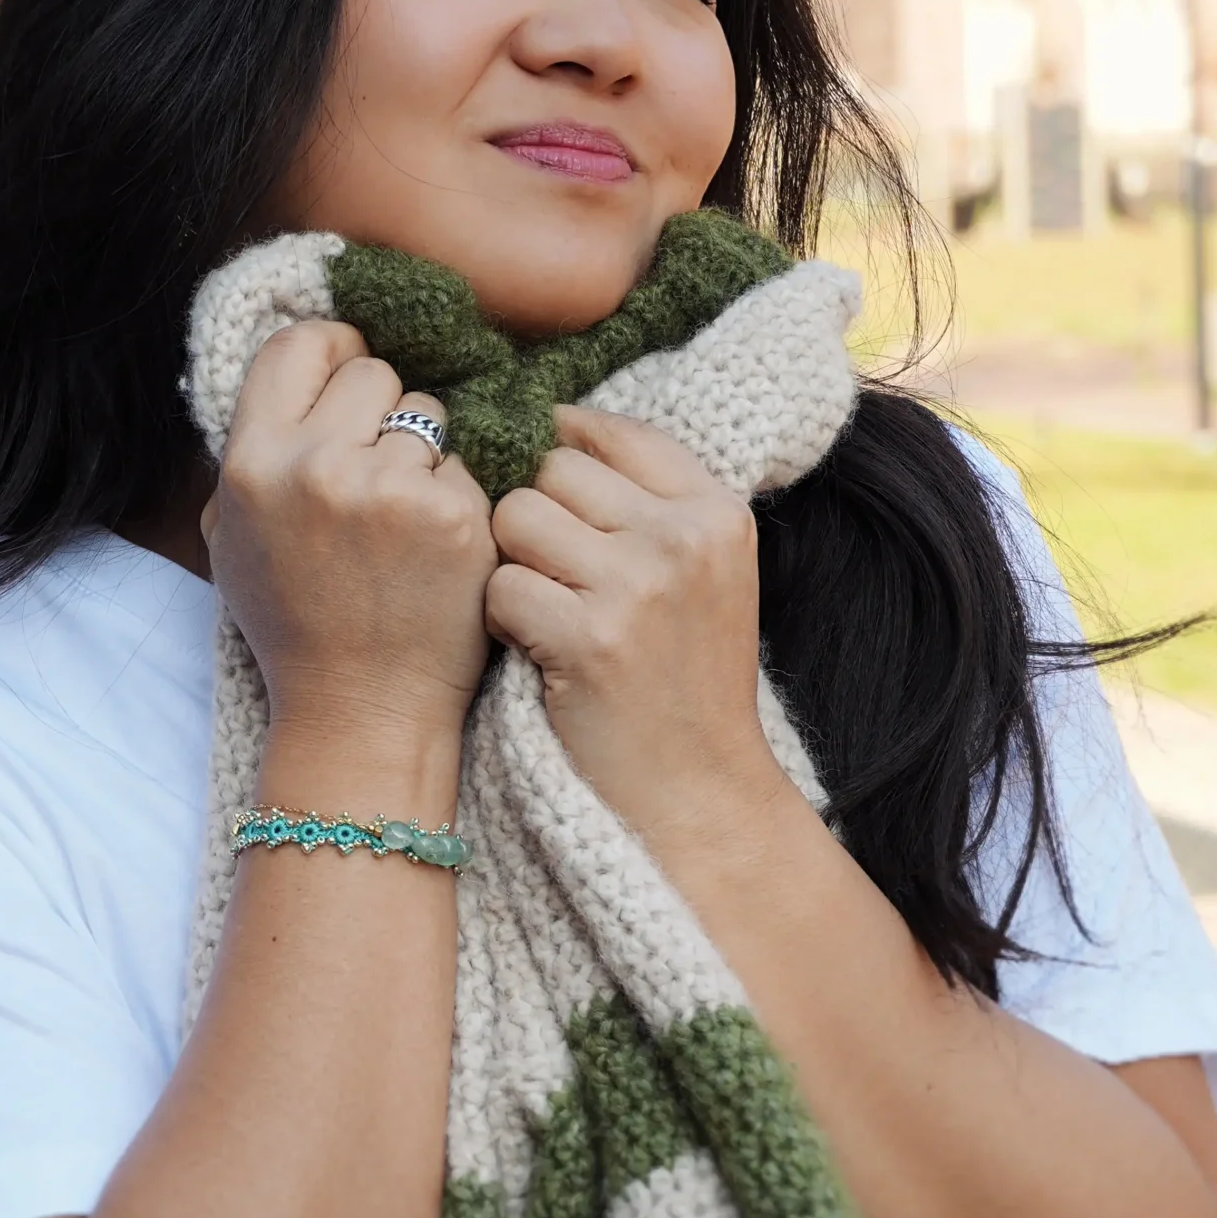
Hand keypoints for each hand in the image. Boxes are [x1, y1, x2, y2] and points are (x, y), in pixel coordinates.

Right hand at [209, 321, 494, 741]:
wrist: (360, 710)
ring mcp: (390, 490)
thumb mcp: (233, 535)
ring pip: (430, 415)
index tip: (349, 380)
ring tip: (403, 523)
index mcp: (253, 463)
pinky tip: (436, 550)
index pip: (299, 343)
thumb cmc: (297, 624)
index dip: (333, 350)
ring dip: (425, 455)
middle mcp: (316, 467)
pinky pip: (467, 465)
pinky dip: (458, 499)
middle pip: (374, 372)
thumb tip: (293, 376)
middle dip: (383, 412)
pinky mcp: (455, 517)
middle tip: (377, 474)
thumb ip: (253, 451)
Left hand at [485, 407, 781, 835]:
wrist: (699, 791)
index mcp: (716, 512)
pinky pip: (499, 586)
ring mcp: (638, 586)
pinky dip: (500, 620)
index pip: (614, 431)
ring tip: (541, 611)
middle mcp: (682, 538)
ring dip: (509, 564)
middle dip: (533, 517)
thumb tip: (553, 426)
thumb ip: (649, 504)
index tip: (551, 496)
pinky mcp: (589, 639)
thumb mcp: (703, 576)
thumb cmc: (685, 683)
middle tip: (551, 576)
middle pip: (552, 469)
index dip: (564, 450)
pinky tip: (532, 649)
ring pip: (515, 517)